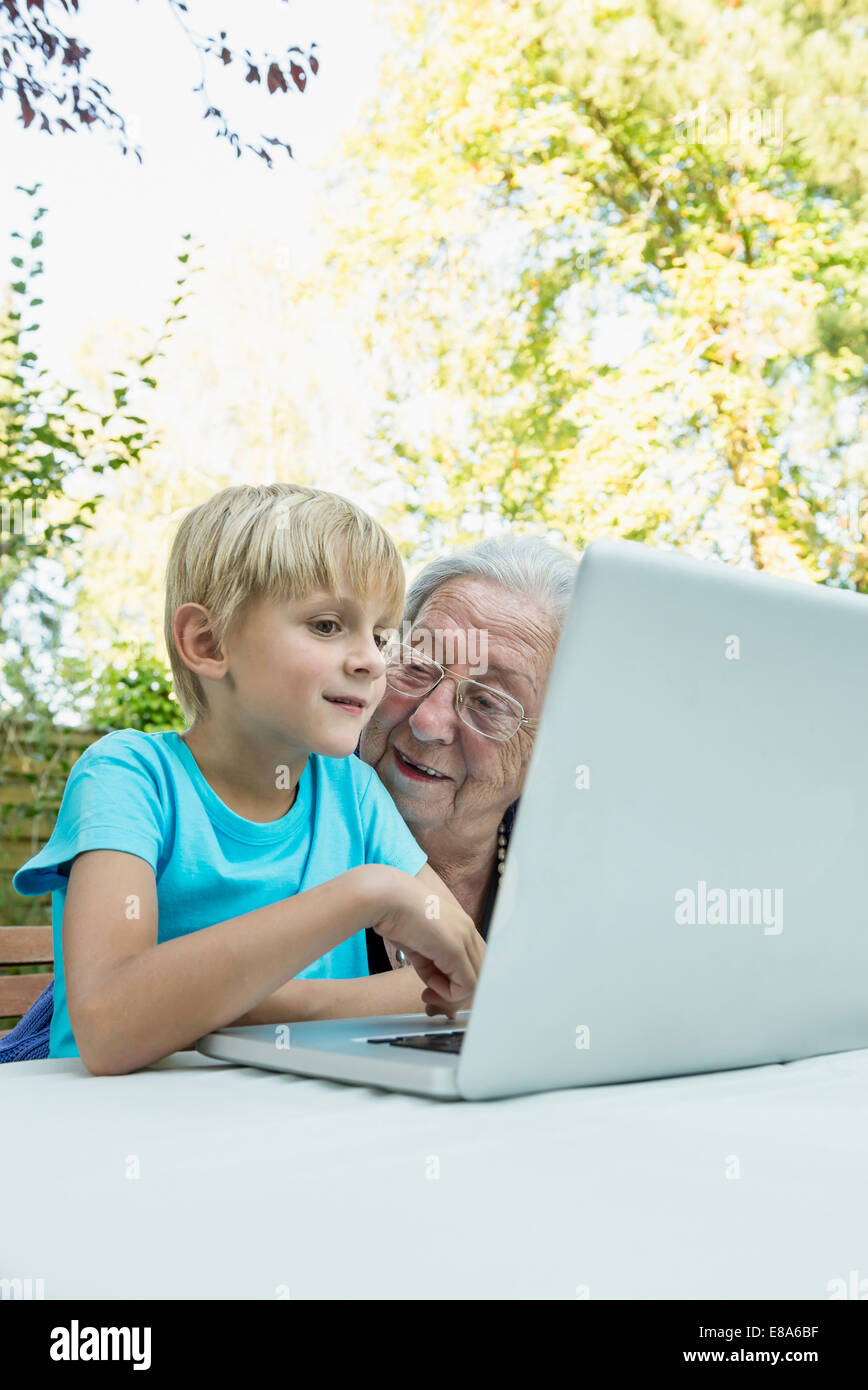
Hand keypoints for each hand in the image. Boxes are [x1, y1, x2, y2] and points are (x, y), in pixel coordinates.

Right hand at [370, 870, 484, 1017]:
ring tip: (427, 996)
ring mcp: (464, 938)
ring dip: (450, 998)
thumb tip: (436, 992)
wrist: (384, 898)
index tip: (435, 997)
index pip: (471, 965)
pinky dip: (447, 994)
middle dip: (454, 997)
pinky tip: (429, 987)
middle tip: (431, 1005)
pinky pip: (465, 986)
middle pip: (476, 976)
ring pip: (474, 984)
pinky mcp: (456, 948)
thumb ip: (431, 967)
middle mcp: (467, 931)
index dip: (456, 986)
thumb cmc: (393, 915)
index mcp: (459, 927)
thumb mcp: (417, 946)